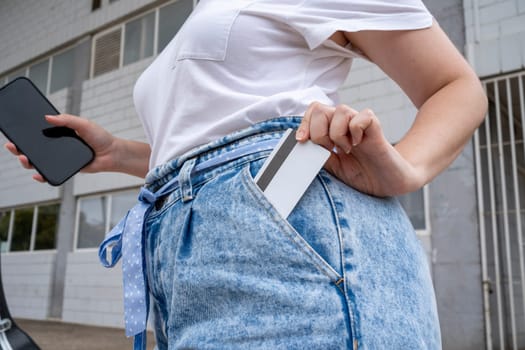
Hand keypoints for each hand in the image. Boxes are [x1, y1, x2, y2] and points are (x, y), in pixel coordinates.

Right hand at [4, 114, 116, 182]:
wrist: (112, 153)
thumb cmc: (100, 137)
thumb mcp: (83, 124)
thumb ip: (67, 120)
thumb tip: (47, 117)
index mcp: (60, 133)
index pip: (38, 133)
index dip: (25, 133)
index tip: (15, 132)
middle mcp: (57, 146)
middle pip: (34, 148)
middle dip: (20, 148)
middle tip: (13, 146)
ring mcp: (61, 159)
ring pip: (39, 162)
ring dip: (28, 161)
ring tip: (24, 158)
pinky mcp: (66, 169)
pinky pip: (51, 173)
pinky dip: (42, 175)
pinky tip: (37, 174)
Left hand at [296, 102, 423, 196]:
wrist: (388, 184)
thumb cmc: (363, 175)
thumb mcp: (333, 168)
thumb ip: (318, 154)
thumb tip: (302, 144)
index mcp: (331, 131)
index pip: (313, 112)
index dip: (304, 124)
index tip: (302, 141)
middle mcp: (344, 124)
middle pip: (320, 108)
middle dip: (319, 132)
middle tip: (331, 149)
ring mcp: (359, 124)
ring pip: (340, 110)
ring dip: (338, 133)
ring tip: (348, 149)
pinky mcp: (375, 127)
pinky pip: (361, 117)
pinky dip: (356, 132)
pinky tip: (360, 144)